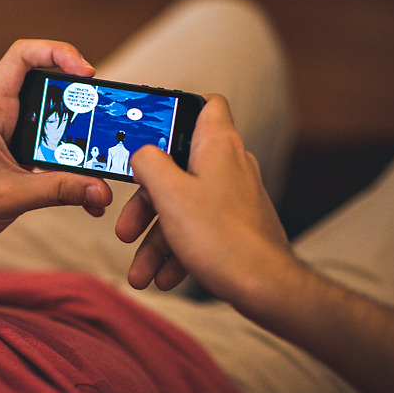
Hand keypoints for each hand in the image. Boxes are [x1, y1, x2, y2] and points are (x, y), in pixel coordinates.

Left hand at [0, 40, 112, 282]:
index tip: (86, 73)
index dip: (57, 52)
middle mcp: (1, 113)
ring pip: (53, 116)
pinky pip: (52, 146)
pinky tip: (86, 189)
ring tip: (102, 149)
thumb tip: (99, 189)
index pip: (22, 55)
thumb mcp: (11, 196)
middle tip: (102, 114)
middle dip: (78, 96)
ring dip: (78, 132)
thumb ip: (58, 190)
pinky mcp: (18, 153)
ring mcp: (10, 132)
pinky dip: (71, 162)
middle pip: (46, 82)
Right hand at [115, 95, 296, 307]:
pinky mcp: (234, 225)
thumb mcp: (170, 195)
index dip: (177, 108)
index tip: (149, 127)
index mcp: (216, 146)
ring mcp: (232, 197)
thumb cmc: (224, 239)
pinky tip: (162, 277)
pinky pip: (197, 230)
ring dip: (156, 240)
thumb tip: (141, 154)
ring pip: (183, 207)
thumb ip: (148, 164)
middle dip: (146, 203)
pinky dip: (176, 251)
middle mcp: (227, 166)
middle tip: (127, 228)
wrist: (266, 288)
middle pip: (176, 168)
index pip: (206, 104)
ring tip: (141, 272)